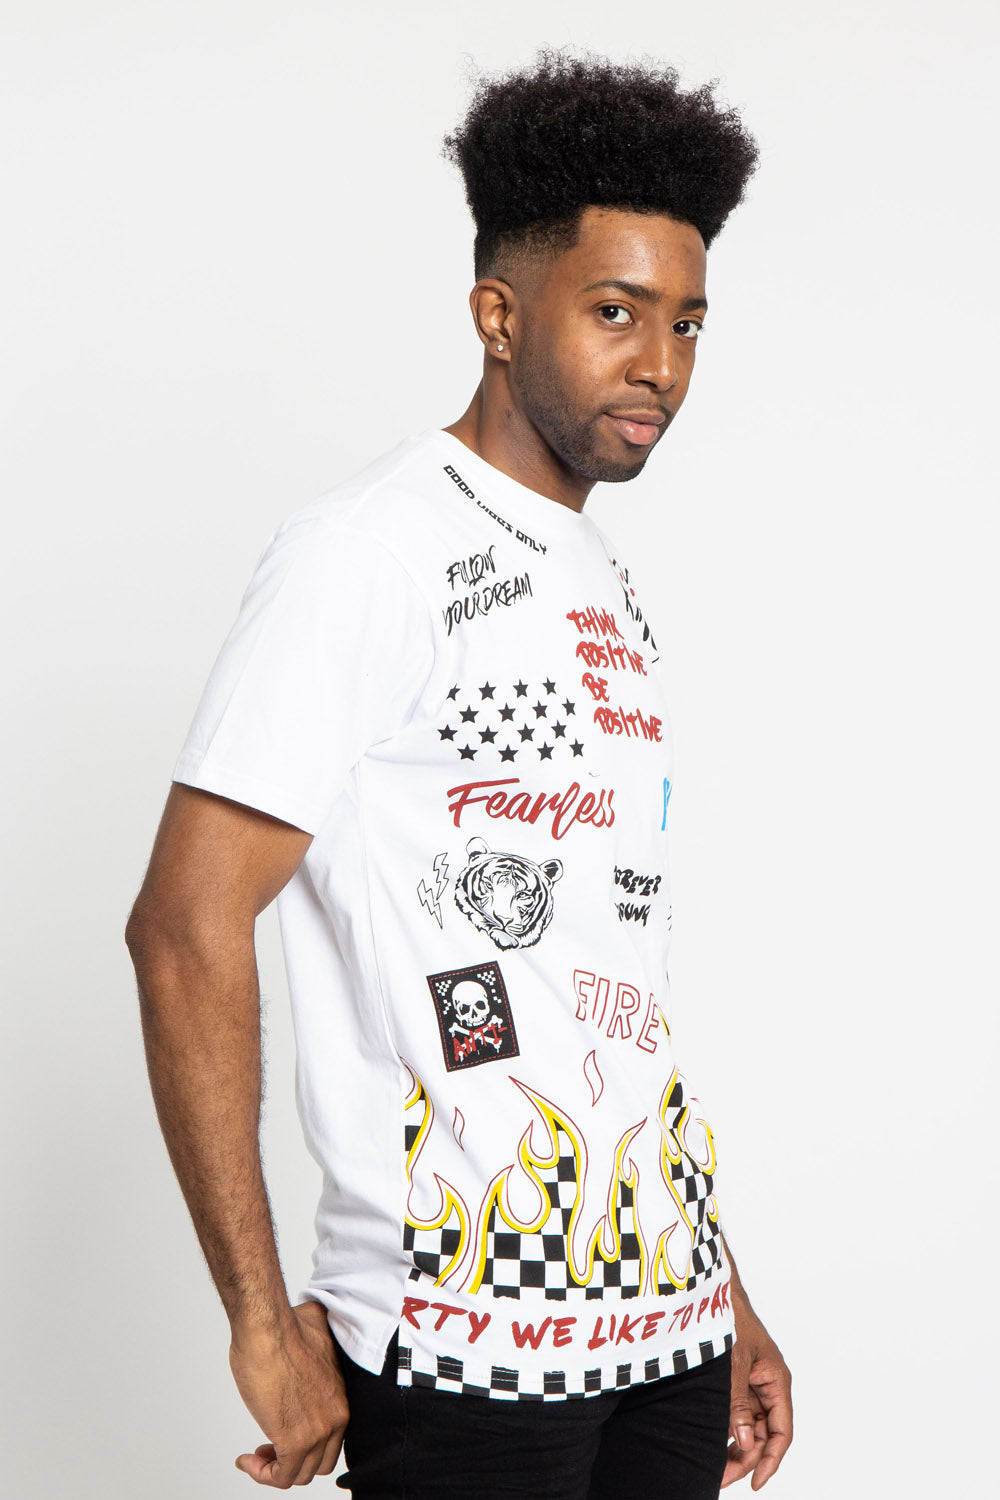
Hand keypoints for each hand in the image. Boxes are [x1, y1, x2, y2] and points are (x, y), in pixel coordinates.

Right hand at [229, 1299, 348, 1486]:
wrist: (269, 1330)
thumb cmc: (285, 1330)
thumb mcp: (317, 1343)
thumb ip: (319, 1350)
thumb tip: (312, 1340)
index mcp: (341, 1398)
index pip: (332, 1441)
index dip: (309, 1445)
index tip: (285, 1437)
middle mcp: (335, 1418)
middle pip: (319, 1463)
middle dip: (294, 1461)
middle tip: (271, 1448)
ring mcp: (317, 1431)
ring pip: (300, 1474)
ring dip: (274, 1469)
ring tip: (256, 1454)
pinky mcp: (295, 1441)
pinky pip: (281, 1478)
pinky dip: (262, 1474)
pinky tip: (246, 1459)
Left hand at [721, 1292, 791, 1489]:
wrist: (714, 1290)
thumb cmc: (730, 1318)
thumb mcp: (734, 1363)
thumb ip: (738, 1403)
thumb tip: (743, 1441)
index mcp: (777, 1380)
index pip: (781, 1432)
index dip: (771, 1460)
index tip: (755, 1482)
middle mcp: (768, 1385)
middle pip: (764, 1434)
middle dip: (746, 1458)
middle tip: (722, 1478)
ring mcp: (752, 1383)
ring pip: (749, 1426)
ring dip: (735, 1447)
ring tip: (715, 1468)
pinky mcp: (736, 1380)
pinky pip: (737, 1412)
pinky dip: (727, 1428)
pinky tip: (714, 1443)